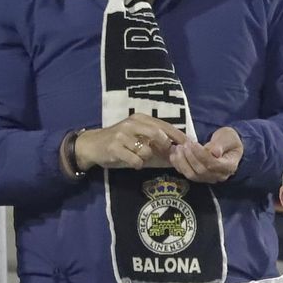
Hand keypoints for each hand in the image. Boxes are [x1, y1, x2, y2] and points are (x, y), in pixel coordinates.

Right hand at [73, 115, 188, 171]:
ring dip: (146, 158)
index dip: (178, 135)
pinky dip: (137, 164)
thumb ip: (154, 138)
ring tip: (138, 157)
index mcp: (139, 118)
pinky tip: (131, 162)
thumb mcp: (136, 135)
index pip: (164, 125)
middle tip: (164, 154)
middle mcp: (131, 124)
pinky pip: (135, 160)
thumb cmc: (118, 141)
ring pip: (147, 150)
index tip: (189, 144)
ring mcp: (122, 135)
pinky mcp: (115, 148)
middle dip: (164, 146)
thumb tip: (178, 148)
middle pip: (158, 134)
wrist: (92, 145)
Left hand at [168, 125, 241, 183]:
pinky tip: (173, 154)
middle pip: (201, 171)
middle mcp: (219, 175)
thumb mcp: (228, 137)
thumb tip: (214, 152)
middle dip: (190, 157)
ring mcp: (208, 178)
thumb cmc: (227, 140)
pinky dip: (178, 165)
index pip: (213, 164)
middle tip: (184, 144)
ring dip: (182, 161)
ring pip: (192, 175)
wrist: (225, 145)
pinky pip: (186, 174)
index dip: (201, 154)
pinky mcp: (198, 177)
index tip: (193, 143)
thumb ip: (221, 144)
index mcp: (229, 166)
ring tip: (178, 148)